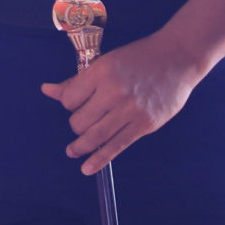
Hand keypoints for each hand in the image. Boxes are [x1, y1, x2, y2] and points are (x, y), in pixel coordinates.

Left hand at [40, 32, 214, 173]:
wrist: (178, 57)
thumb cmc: (138, 57)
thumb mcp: (104, 62)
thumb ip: (76, 81)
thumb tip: (46, 90)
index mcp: (101, 72)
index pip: (69, 99)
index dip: (68, 104)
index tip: (76, 103)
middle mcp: (114, 92)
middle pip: (80, 120)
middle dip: (76, 124)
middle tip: (83, 121)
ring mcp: (131, 110)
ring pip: (95, 136)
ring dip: (80, 147)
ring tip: (73, 151)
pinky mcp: (145, 124)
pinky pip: (117, 146)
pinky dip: (99, 159)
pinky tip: (87, 168)